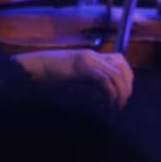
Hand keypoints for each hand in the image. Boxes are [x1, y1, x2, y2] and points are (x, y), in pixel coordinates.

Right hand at [14, 48, 133, 108]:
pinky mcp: (81, 67)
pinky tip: (110, 102)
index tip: (125, 94)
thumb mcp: (74, 77)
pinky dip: (111, 92)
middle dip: (127, 86)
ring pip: (115, 74)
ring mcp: (87, 60)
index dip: (127, 78)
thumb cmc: (50, 75)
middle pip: (122, 67)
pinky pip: (103, 79)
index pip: (120, 62)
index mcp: (92, 56)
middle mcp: (92, 55)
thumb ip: (89, 81)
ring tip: (117, 105)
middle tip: (123, 102)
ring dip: (120, 91)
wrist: (32, 67)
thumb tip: (104, 94)